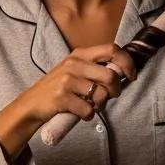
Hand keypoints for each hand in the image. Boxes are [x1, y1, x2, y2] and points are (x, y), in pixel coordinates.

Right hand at [24, 43, 138, 124]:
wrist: (32, 103)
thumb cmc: (60, 88)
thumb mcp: (75, 70)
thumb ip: (96, 68)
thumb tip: (124, 73)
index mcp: (80, 54)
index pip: (112, 49)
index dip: (127, 62)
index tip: (132, 75)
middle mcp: (74, 63)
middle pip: (110, 76)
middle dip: (116, 91)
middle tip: (110, 96)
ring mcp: (66, 80)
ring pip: (101, 96)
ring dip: (100, 105)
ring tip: (90, 105)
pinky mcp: (62, 97)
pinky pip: (88, 110)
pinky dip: (88, 115)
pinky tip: (80, 112)